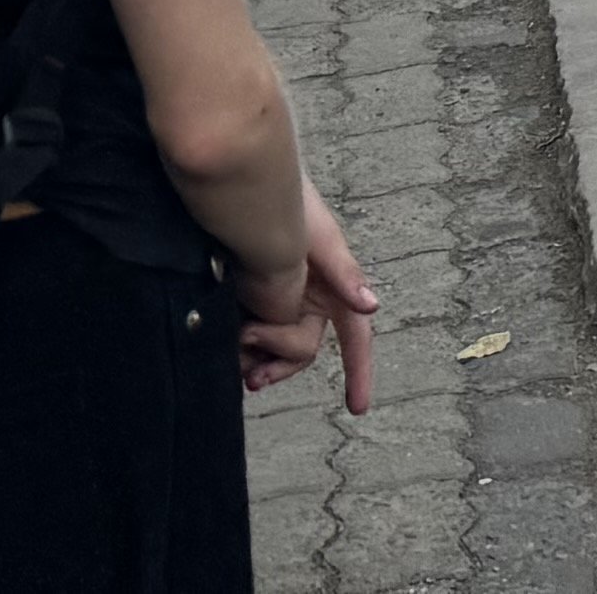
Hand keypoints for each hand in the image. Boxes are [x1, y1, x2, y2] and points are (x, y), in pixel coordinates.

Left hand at [238, 187, 374, 405]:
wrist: (234, 187)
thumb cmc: (284, 202)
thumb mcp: (318, 238)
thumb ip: (344, 274)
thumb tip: (373, 308)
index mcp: (331, 284)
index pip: (355, 333)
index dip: (359, 369)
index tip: (357, 408)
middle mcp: (306, 298)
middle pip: (305, 350)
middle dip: (281, 364)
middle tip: (253, 376)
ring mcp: (274, 303)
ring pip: (274, 351)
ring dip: (256, 357)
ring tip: (235, 354)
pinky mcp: (244, 303)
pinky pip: (246, 341)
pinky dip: (238, 349)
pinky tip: (224, 347)